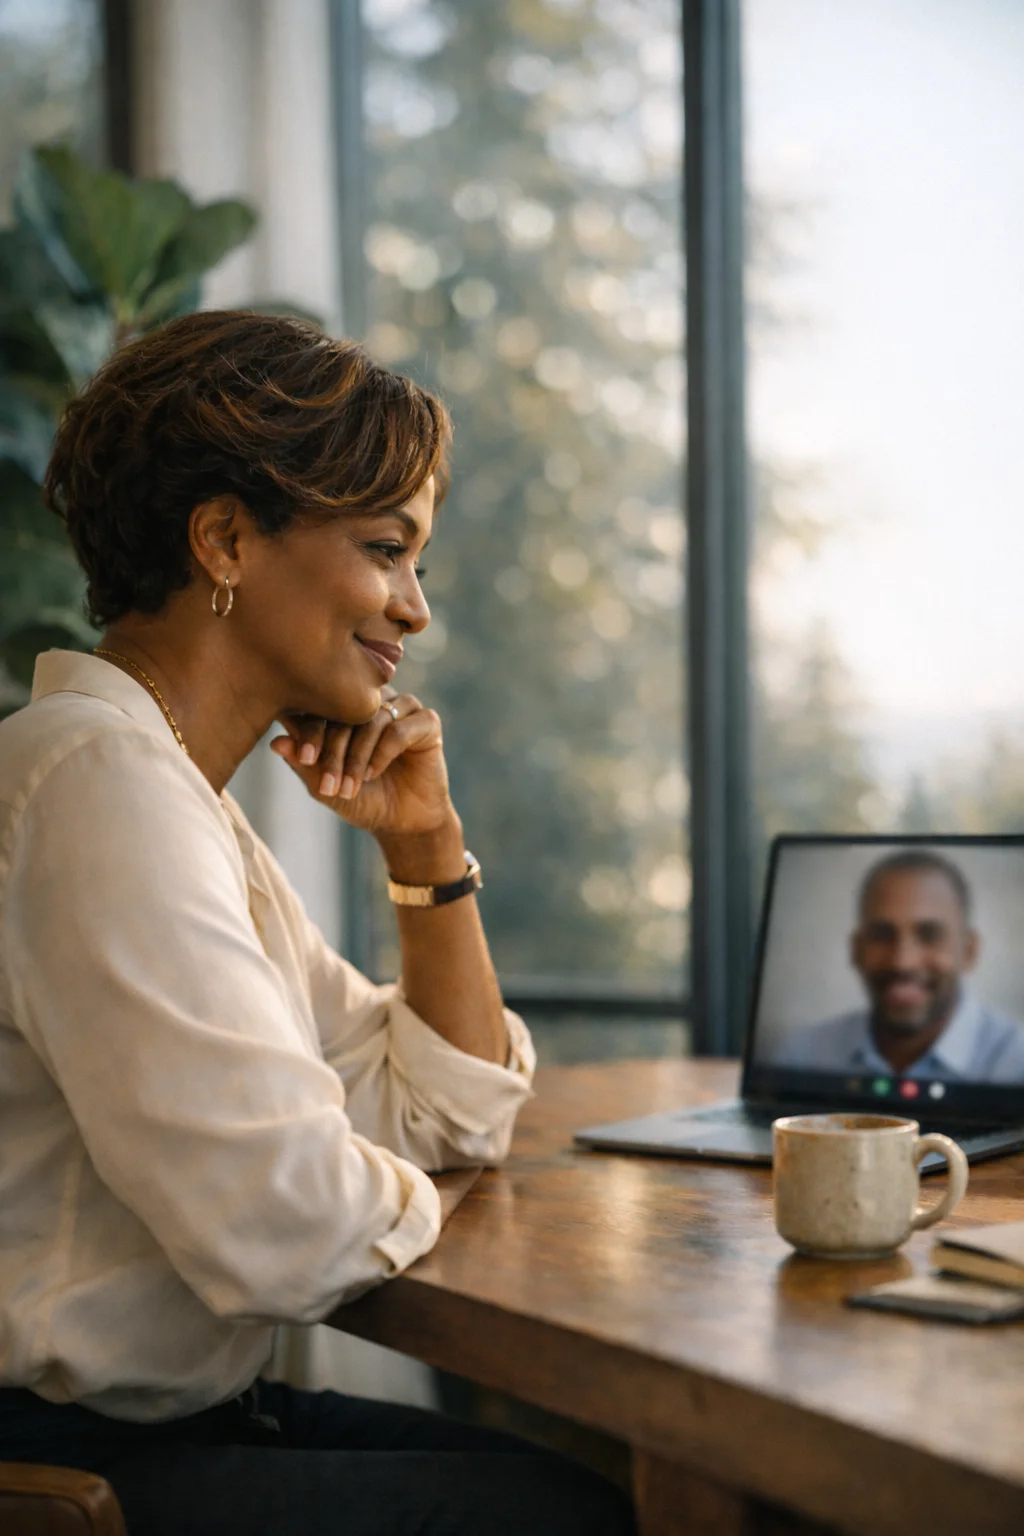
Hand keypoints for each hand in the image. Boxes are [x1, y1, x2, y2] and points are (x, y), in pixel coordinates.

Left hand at [270, 691, 452, 837]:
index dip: (309, 729)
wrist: (402, 824)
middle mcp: (372, 702)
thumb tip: (275, 742)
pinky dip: (383, 752)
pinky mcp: (427, 722)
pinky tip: (374, 773)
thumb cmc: (362, 800)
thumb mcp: (325, 787)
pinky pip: (399, 728)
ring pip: (372, 719)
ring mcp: (401, 707)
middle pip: (345, 710)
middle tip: (329, 784)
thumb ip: (303, 764)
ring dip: (357, 755)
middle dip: (334, 750)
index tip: (305, 758)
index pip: (321, 705)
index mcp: (343, 708)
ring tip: (351, 785)